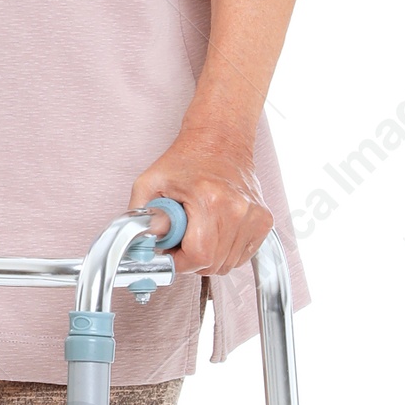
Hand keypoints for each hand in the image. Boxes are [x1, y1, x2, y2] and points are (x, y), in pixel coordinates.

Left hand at [130, 128, 272, 275]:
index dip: (179, 260)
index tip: (170, 251)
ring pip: (227, 264)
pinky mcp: (263, 221)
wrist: (219, 141)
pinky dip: (225, 252)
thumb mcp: (150, 183)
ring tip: (199, 230)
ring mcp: (254, 216)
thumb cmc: (187, 159)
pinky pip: (241, 256)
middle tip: (181, 237)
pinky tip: (215, 232)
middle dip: (191, 258)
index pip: (198, 256)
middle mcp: (237, 209)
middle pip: (213, 263)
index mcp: (209, 199)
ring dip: (208, 256)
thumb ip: (141, 217)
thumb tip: (142, 248)